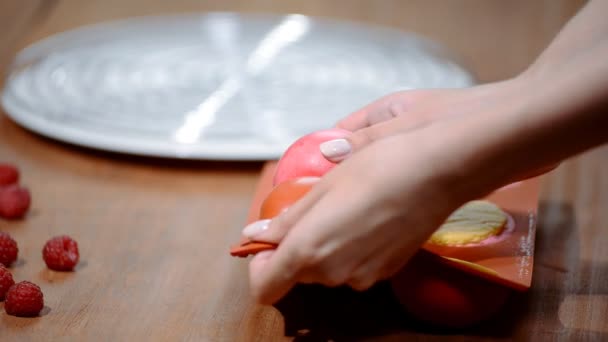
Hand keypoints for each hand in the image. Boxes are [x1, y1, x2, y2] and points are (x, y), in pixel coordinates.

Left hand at [243, 77, 554, 304]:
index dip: (259, 264)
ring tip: (341, 206)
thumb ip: (287, 219)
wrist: (439, 171)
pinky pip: (353, 266)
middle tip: (309, 208)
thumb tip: (258, 235)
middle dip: (294, 247)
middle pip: (297, 273)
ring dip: (323, 245)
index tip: (266, 240)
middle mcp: (333, 273)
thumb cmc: (378, 168)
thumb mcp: (324, 186)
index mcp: (309, 251)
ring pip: (326, 269)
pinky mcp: (387, 271)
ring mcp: (363, 276)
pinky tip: (365, 216)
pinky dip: (349, 247)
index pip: (266, 285)